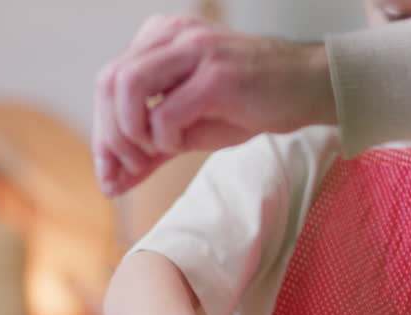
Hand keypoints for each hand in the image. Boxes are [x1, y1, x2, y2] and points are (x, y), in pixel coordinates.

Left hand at [93, 15, 335, 195]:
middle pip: (109, 82)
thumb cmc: (250, 104)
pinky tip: (184, 144)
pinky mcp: (215, 75)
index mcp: (160, 38)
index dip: (102, 133)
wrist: (308, 88)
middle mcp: (172, 34)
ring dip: (132, 133)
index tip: (110, 174)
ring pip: (127, 88)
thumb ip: (149, 150)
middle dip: (110, 136)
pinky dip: (165, 138)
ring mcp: (194, 50)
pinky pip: (165, 113)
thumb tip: (110, 184)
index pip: (108, 82)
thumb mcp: (190, 128)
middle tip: (132, 169)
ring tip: (155, 154)